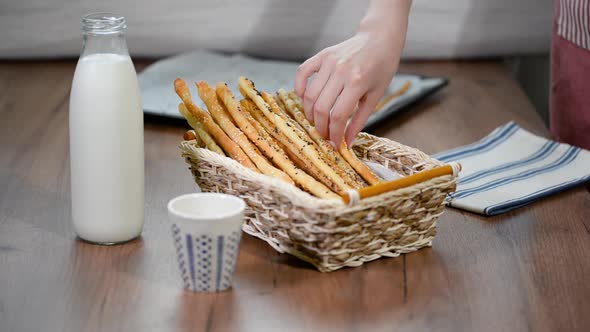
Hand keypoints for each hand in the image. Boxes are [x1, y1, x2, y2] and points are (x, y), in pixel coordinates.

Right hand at [295, 0, 410, 145]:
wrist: (379, 38)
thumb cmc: (382, 68)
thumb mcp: (375, 96)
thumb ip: (359, 120)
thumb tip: (347, 143)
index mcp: (357, 82)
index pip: (337, 116)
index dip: (333, 134)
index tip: (334, 144)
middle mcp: (341, 71)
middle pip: (320, 108)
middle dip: (320, 127)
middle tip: (324, 135)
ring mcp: (329, 62)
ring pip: (309, 95)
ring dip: (309, 113)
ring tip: (317, 120)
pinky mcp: (322, 55)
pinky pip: (302, 72)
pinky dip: (299, 88)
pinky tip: (304, 98)